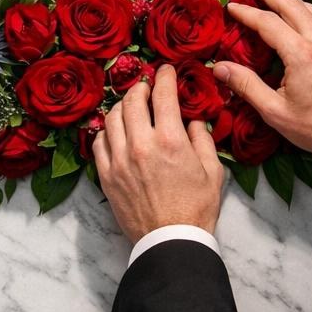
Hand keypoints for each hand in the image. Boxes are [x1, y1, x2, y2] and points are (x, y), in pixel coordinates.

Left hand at [93, 65, 223, 241]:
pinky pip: (99, 142)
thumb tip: (194, 122)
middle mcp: (141, 145)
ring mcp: (119, 159)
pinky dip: (106, 131)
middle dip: (140, 87)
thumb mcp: (213, 172)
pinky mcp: (106, 175)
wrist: (171, 240)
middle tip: (146, 87)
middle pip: (132, 100)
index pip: (162, 95)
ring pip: (111, 118)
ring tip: (130, 107)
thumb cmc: (196, 209)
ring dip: (121, 107)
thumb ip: (203, 140)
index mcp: (170, 140)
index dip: (164, 77)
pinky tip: (115, 132)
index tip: (165, 70)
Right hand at [213, 0, 311, 162]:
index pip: (267, 22)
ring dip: (291, 1)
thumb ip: (246, 85)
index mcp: (301, 54)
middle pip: (292, 5)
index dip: (246, 12)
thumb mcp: (275, 111)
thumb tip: (219, 67)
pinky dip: (309, 12)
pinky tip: (303, 18)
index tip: (231, 7)